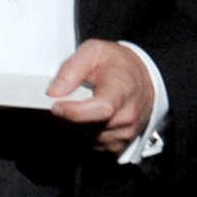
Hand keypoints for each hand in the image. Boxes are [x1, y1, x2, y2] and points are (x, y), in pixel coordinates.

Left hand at [45, 40, 154, 154]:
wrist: (142, 77)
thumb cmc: (119, 64)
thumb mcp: (93, 51)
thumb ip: (71, 69)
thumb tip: (54, 92)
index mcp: (122, 90)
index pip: (101, 109)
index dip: (74, 111)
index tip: (56, 106)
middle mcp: (127, 115)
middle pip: (88, 126)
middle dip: (67, 117)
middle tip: (62, 103)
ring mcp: (126, 132)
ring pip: (86, 138)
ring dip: (74, 126)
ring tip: (77, 107)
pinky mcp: (121, 144)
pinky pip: (93, 145)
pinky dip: (84, 134)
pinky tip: (87, 118)